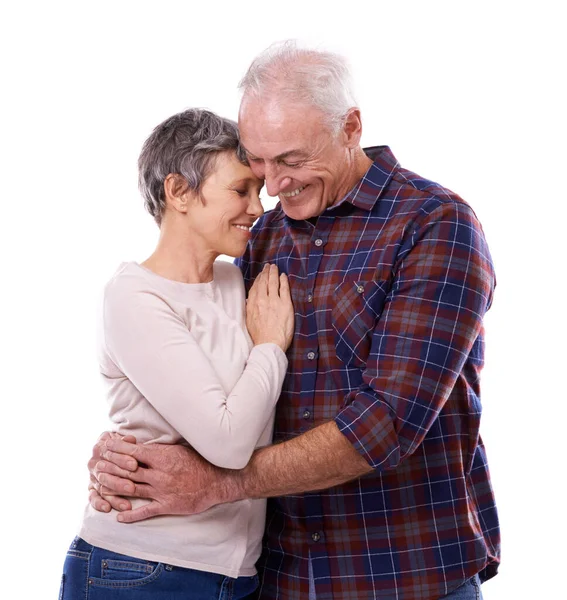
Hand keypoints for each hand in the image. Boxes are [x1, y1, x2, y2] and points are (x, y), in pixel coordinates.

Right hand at [88, 431, 137, 512]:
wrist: (112, 447)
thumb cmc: (123, 444)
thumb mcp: (124, 440)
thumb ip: (127, 441)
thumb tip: (130, 439)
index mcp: (100, 448)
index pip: (110, 455)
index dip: (122, 460)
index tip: (135, 465)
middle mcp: (94, 463)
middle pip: (105, 473)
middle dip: (119, 481)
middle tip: (132, 488)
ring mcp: (92, 477)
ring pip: (102, 488)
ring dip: (114, 497)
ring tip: (127, 505)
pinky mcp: (91, 489)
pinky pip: (93, 497)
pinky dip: (98, 503)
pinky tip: (107, 509)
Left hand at [94, 438, 239, 522]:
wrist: (218, 480)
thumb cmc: (199, 462)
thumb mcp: (179, 449)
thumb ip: (160, 449)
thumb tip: (141, 444)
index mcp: (162, 457)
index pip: (133, 452)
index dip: (116, 450)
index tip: (105, 447)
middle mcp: (159, 474)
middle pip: (128, 470)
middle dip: (110, 467)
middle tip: (96, 465)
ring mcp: (162, 491)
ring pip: (132, 489)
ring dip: (114, 487)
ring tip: (100, 485)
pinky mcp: (167, 506)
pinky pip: (145, 511)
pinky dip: (130, 515)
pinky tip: (119, 516)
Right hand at [246, 264, 293, 351]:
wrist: (269, 344)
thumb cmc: (260, 336)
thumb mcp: (249, 321)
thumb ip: (249, 310)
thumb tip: (249, 302)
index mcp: (252, 304)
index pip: (255, 287)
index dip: (258, 279)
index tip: (260, 275)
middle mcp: (262, 300)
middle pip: (264, 282)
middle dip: (266, 272)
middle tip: (268, 266)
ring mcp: (274, 301)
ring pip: (273, 282)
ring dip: (273, 273)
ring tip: (275, 267)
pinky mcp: (285, 304)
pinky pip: (284, 288)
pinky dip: (283, 281)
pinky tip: (283, 276)